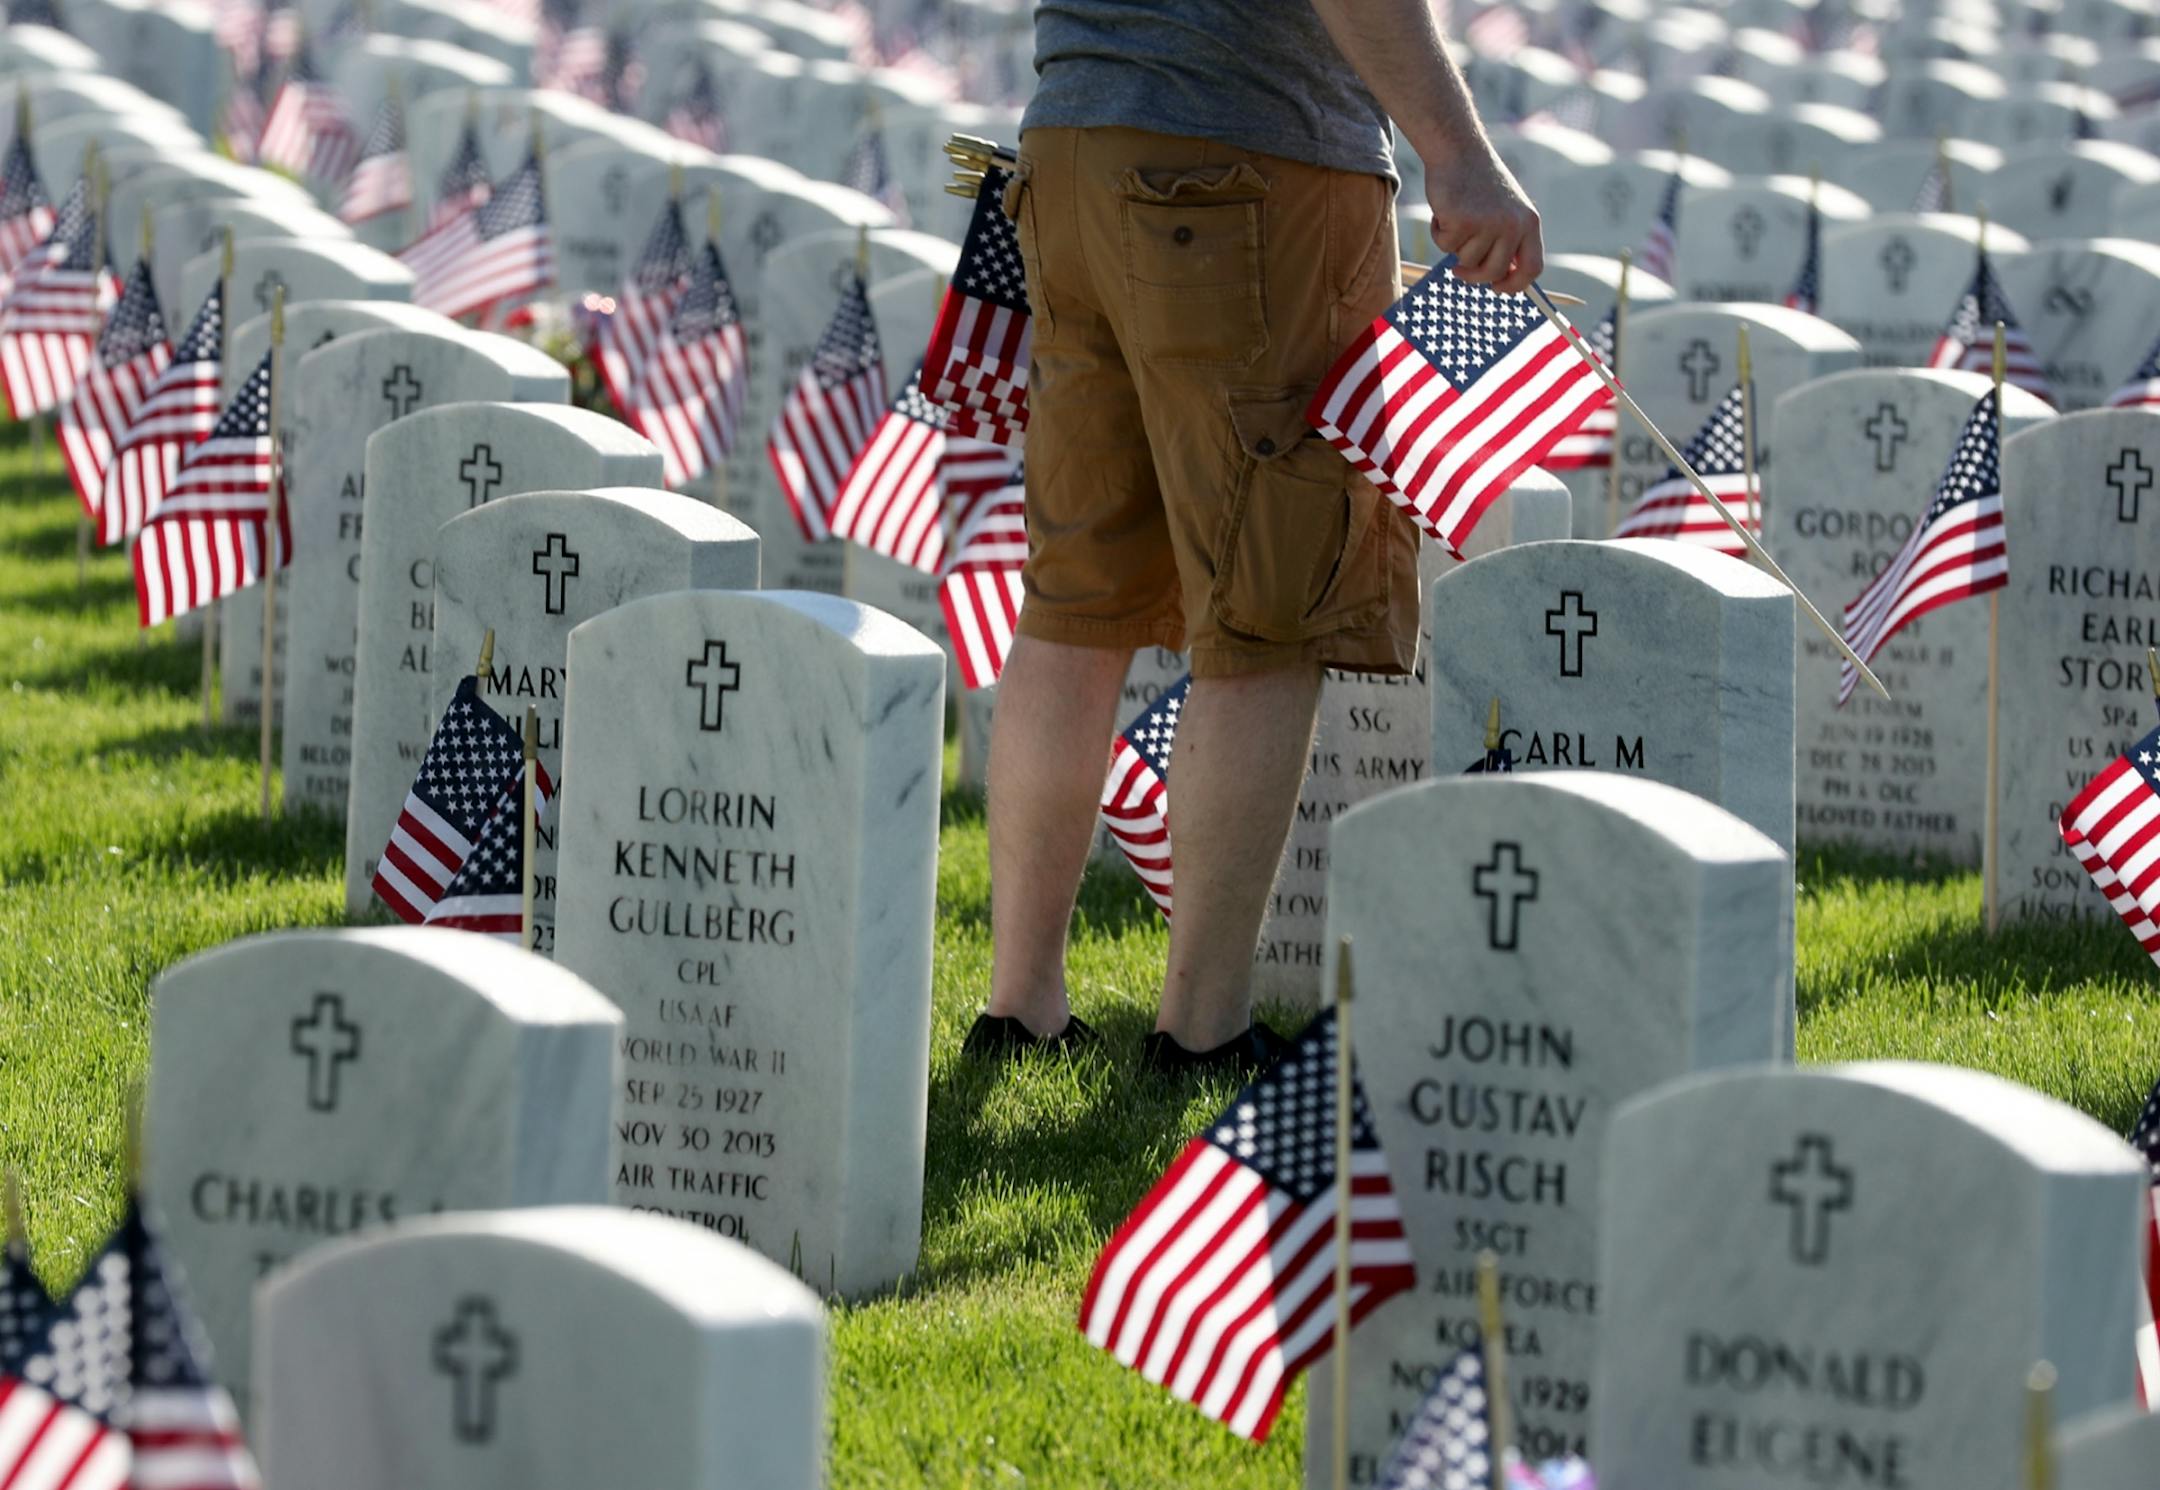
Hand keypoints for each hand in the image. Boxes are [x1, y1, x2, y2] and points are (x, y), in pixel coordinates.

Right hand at [1423, 147, 1543, 293]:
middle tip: (1459, 271)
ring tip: (1455, 217)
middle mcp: (1512, 224)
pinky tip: (1444, 210)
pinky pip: (1445, 246)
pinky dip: (1438, 232)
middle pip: (1493, 272)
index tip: (1497, 288)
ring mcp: (1488, 223)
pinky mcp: (1462, 220)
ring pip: (1466, 260)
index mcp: (1529, 222)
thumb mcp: (1505, 210)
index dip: (1515, 285)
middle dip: (1473, 277)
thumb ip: (1507, 241)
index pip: (1532, 268)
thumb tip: (1500, 278)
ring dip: (1454, 246)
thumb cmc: (1479, 183)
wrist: (1458, 150)